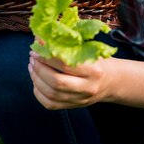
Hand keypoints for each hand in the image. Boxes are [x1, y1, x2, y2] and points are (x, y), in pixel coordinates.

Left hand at [28, 50, 143, 113]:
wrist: (111, 82)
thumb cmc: (98, 61)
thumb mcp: (89, 50)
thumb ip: (69, 45)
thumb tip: (43, 37)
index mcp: (94, 70)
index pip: (66, 65)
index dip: (48, 56)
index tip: (38, 46)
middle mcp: (87, 88)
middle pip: (56, 82)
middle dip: (40, 68)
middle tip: (32, 56)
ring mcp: (79, 100)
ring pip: (50, 94)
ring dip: (36, 78)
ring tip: (32, 65)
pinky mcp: (71, 107)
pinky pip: (49, 103)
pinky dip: (38, 91)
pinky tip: (36, 80)